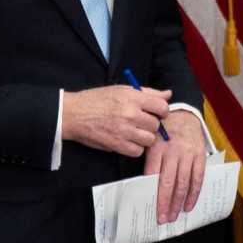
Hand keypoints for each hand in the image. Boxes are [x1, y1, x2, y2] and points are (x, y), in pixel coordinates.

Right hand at [59, 85, 176, 159]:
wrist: (74, 114)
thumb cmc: (98, 100)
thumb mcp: (122, 90)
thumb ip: (147, 92)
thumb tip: (168, 94)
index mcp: (133, 97)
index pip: (162, 106)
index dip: (162, 111)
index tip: (155, 113)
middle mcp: (130, 114)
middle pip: (156, 125)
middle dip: (150, 124)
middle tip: (140, 123)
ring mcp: (124, 131)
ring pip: (149, 139)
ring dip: (144, 137)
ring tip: (134, 132)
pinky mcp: (117, 145)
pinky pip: (138, 151)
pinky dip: (135, 148)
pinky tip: (128, 141)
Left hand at [140, 102, 211, 219]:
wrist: (183, 113)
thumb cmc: (162, 130)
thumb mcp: (150, 138)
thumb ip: (149, 159)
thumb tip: (145, 184)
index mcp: (157, 147)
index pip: (152, 173)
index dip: (151, 191)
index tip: (149, 206)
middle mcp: (173, 151)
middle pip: (168, 181)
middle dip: (164, 202)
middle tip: (162, 218)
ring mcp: (187, 154)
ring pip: (183, 182)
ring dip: (178, 202)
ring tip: (173, 216)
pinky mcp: (199, 156)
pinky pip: (198, 178)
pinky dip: (194, 193)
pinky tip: (189, 205)